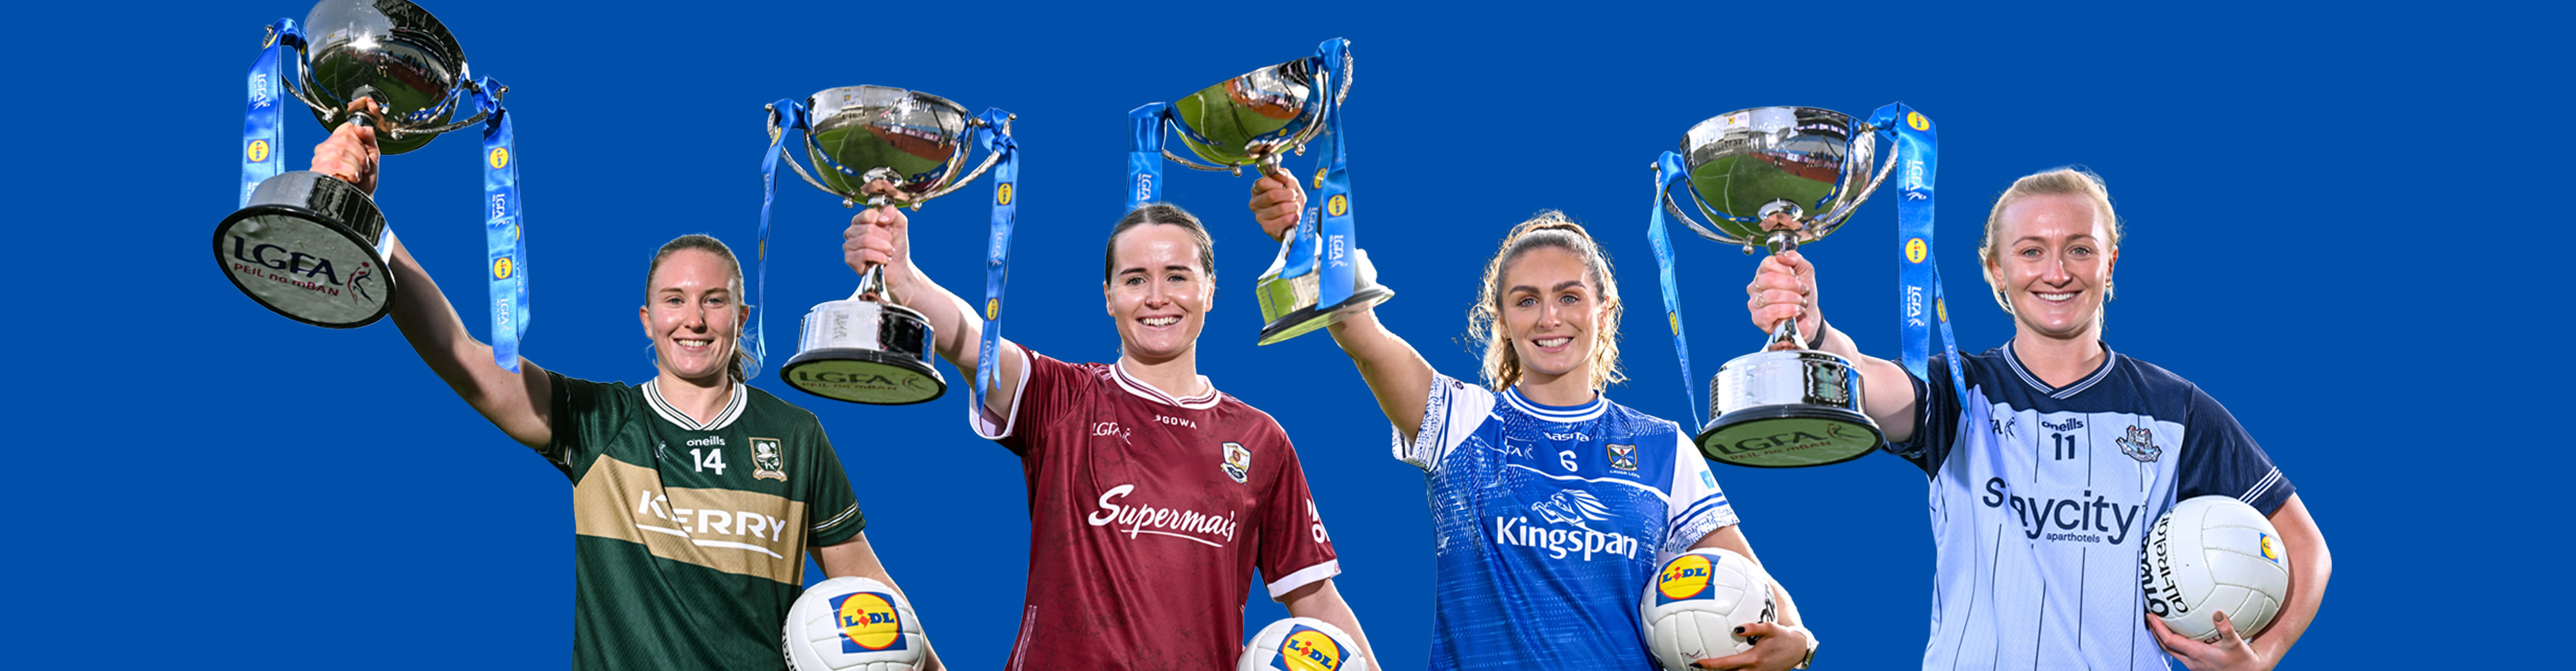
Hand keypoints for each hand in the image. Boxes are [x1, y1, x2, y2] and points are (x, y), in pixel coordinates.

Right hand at [310, 98, 381, 193]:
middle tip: (362, 167)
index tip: (364, 153)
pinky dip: (350, 172)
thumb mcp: (372, 156)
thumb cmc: (363, 182)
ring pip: (340, 151)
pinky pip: (336, 163)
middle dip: (360, 155)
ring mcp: (319, 160)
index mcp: (336, 143)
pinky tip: (351, 179)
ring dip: (356, 165)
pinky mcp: (318, 171)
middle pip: (344, 138)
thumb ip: (369, 137)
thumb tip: (361, 127)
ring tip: (356, 174)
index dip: (359, 139)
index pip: (346, 128)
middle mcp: (325, 149)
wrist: (361, 200)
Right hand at [843, 180, 912, 295]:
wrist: (898, 267)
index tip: (890, 229)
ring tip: (889, 252)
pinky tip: (885, 259)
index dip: (883, 222)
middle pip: (868, 228)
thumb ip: (893, 213)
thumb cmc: (896, 246)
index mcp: (861, 221)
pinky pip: (864, 253)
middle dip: (886, 237)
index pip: (868, 214)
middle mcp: (852, 232)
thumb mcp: (899, 225)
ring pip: (866, 240)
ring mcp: (849, 245)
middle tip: (891, 244)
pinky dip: (879, 256)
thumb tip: (882, 216)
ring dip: (883, 247)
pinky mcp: (850, 259)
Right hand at [1248, 169, 1303, 241]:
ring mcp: (1260, 217)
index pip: (1263, 183)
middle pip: (1272, 195)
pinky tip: (1295, 216)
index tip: (1284, 186)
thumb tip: (1280, 174)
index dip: (1277, 184)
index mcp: (1258, 189)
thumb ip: (1286, 176)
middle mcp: (1255, 203)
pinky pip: (1283, 220)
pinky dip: (1293, 217)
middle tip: (1294, 196)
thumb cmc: (1291, 200)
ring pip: (1280, 208)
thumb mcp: (1291, 184)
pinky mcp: (1267, 228)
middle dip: (1289, 195)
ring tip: (1295, 207)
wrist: (1297, 217)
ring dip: (1293, 206)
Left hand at [1692, 622, 1810, 670]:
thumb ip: (1753, 627)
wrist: (1798, 649)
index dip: (1711, 665)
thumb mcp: (1769, 628)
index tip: (1697, 663)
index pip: (1726, 664)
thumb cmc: (1783, 636)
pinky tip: (1725, 669)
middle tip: (1697, 668)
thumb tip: (1736, 628)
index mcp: (1753, 660)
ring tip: (1708, 670)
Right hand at [1747, 251, 1820, 350]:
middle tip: (1801, 291)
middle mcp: (1755, 286)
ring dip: (1793, 299)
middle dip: (1792, 285)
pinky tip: (1796, 311)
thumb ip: (1796, 258)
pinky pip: (1770, 312)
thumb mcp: (1805, 271)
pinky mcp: (1757, 319)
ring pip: (1771, 295)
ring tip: (1800, 303)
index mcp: (1764, 272)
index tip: (1796, 277)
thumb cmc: (1803, 294)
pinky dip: (1788, 310)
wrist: (1809, 317)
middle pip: (1769, 279)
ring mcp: (1754, 303)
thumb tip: (1781, 255)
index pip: (1768, 263)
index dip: (1786, 269)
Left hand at [2149, 611, 2266, 670]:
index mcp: (2197, 654)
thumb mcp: (2236, 643)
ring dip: (2163, 638)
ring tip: (2160, 623)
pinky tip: (2181, 633)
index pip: (2169, 640)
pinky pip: (2181, 653)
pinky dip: (2176, 642)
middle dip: (2155, 631)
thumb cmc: (2243, 660)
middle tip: (2151, 617)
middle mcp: (2192, 661)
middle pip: (2165, 646)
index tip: (2151, 615)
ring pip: (2172, 651)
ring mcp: (2194, 665)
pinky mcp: (2198, 666)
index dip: (2158, 628)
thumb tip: (2218, 613)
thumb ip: (2226, 628)